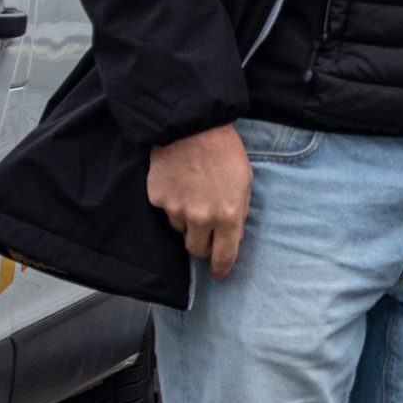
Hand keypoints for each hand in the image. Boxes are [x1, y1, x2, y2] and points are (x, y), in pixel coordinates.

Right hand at [148, 125, 252, 278]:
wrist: (193, 127)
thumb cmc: (225, 152)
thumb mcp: (245, 182)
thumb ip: (238, 211)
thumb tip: (230, 234)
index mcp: (229, 215)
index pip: (224, 255)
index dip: (221, 268)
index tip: (219, 274)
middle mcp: (201, 218)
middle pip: (196, 250)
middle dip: (202, 244)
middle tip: (205, 229)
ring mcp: (176, 210)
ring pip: (180, 229)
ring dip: (187, 220)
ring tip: (194, 193)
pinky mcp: (157, 199)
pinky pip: (165, 211)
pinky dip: (172, 202)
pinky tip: (180, 182)